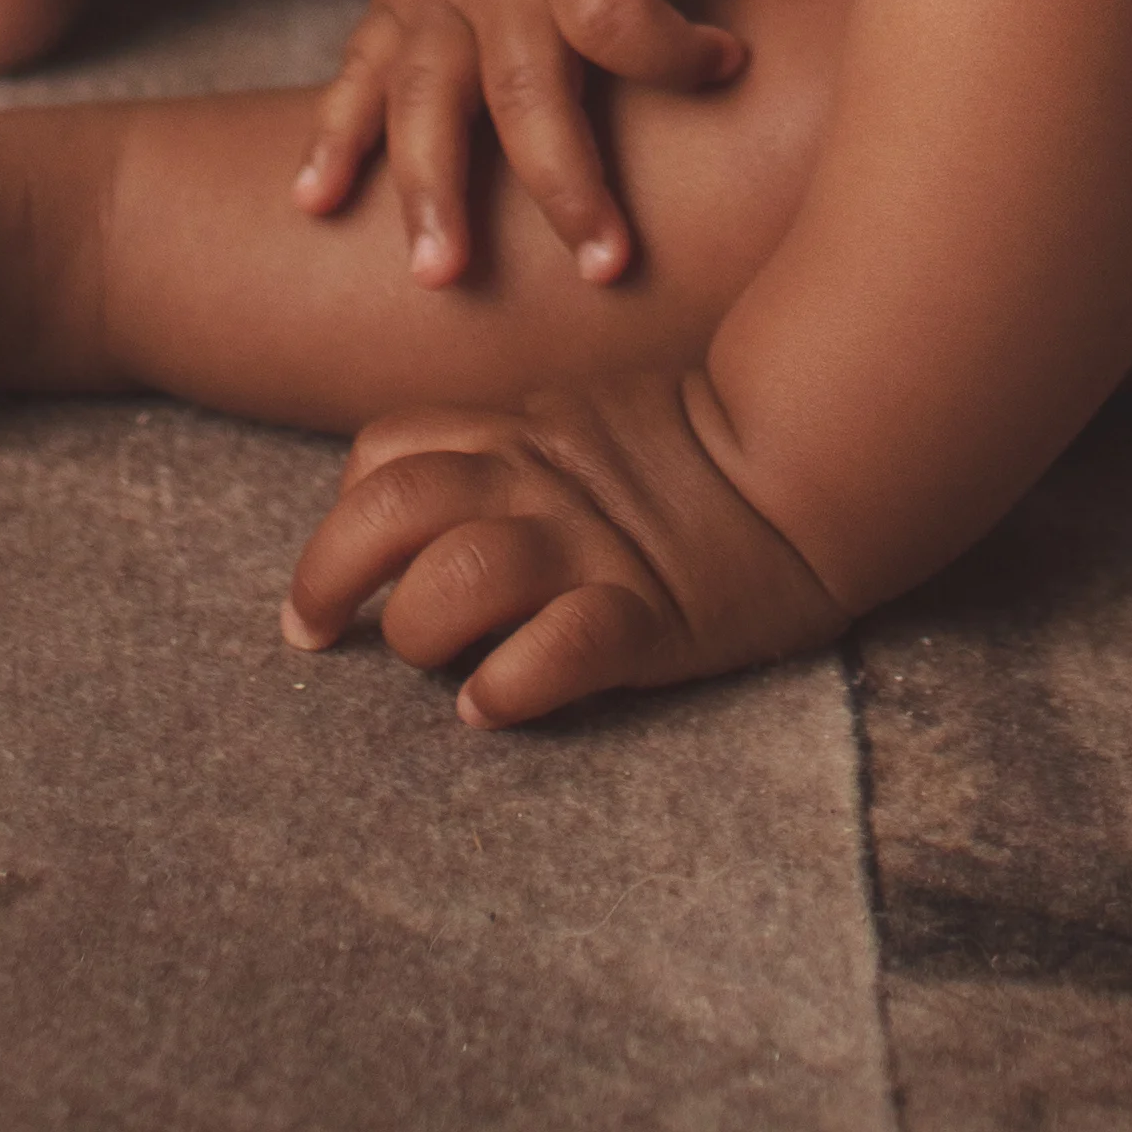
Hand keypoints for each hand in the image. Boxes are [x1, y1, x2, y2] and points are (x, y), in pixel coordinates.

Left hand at [285, 365, 847, 726]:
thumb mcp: (580, 425)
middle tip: (316, 636)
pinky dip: (507, 687)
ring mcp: (591, 549)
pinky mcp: (648, 618)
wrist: (815, 460)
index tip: (338, 577)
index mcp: (516, 435)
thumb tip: (423, 519)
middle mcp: (536, 484)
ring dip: (420, 632)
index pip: (385, 455)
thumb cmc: (693, 457)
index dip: (343, 516)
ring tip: (437, 668)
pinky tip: (493, 707)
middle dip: (327, 578)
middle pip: (390, 512)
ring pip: (456, 579)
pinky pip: (556, 652)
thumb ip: (503, 455)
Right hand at [295, 0, 832, 287]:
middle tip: (604, 267)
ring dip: (429, 185)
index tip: (729, 65)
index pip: (617, 12)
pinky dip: (330, 135)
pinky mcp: (395, 1)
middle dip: (560, 180)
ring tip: (442, 273)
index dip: (675, 53)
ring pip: (422, 94)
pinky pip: (353, 71)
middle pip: (521, 82)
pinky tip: (314, 204)